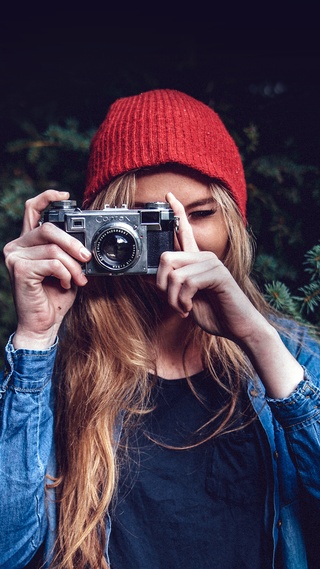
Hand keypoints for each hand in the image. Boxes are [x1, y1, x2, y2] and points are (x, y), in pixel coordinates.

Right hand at [4, 190, 90, 348]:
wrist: (43, 324)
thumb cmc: (54, 297)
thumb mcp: (66, 269)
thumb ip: (68, 251)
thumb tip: (85, 242)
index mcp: (27, 242)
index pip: (32, 210)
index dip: (48, 197)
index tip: (66, 196)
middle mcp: (17, 246)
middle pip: (48, 229)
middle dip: (73, 243)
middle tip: (87, 258)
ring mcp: (15, 257)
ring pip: (54, 248)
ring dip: (73, 265)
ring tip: (79, 279)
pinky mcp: (19, 269)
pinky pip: (52, 263)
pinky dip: (65, 274)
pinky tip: (64, 284)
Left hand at [157, 192, 264, 343]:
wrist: (238, 327)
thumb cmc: (214, 313)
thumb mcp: (184, 300)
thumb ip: (169, 286)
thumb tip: (147, 277)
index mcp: (196, 261)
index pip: (185, 231)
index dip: (177, 212)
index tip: (168, 195)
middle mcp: (204, 257)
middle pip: (166, 257)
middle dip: (162, 286)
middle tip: (174, 302)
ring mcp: (212, 263)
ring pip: (174, 274)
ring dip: (174, 299)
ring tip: (184, 308)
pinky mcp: (218, 274)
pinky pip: (187, 283)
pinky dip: (183, 301)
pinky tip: (191, 309)